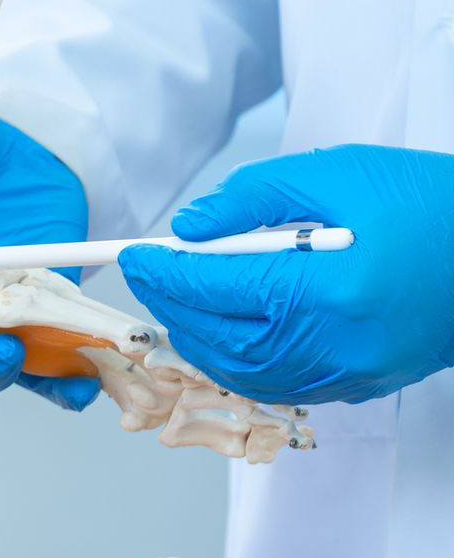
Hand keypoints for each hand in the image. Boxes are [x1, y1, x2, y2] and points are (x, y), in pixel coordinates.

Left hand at [120, 145, 453, 404]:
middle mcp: (333, 342)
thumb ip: (254, 197)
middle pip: (218, 335)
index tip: (134, 255)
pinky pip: (276, 382)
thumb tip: (191, 227)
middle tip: (151, 274)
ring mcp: (348, 372)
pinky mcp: (360, 384)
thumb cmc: (431, 203)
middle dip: (173, 305)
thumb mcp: (339, 173)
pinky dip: (238, 359)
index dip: (164, 271)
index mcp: (327, 287)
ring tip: (183, 299)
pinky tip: (227, 329)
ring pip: (240, 369)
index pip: (217, 285)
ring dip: (200, 337)